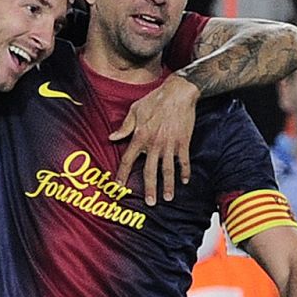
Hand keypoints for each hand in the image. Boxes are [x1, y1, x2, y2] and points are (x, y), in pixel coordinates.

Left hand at [110, 74, 198, 204]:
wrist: (178, 93)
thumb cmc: (155, 100)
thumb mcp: (135, 110)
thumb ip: (124, 127)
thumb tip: (112, 137)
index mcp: (140, 137)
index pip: (127, 160)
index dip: (122, 174)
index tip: (119, 187)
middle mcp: (154, 144)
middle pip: (149, 171)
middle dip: (149, 189)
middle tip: (150, 203)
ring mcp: (169, 145)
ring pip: (168, 170)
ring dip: (168, 186)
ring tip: (168, 198)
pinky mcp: (183, 142)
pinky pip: (183, 161)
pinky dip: (184, 172)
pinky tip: (184, 182)